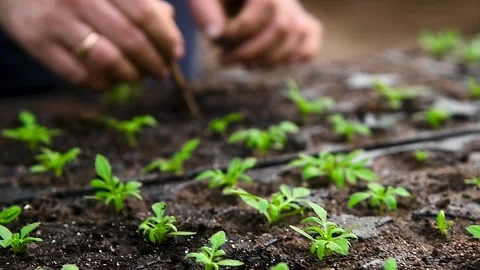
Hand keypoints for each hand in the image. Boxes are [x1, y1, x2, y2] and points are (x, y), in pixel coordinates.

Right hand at [0, 0, 183, 89]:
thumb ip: (141, 1)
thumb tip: (171, 33)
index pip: (145, 15)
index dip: (166, 39)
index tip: (175, 53)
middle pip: (130, 41)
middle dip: (154, 62)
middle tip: (161, 71)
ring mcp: (55, 19)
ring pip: (108, 62)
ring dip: (131, 76)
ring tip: (138, 77)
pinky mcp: (36, 41)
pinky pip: (80, 76)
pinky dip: (103, 84)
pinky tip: (112, 80)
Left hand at [189, 0, 322, 66]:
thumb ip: (205, 11)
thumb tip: (215, 34)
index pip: (257, 13)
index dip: (234, 34)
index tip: (215, 39)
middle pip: (283, 28)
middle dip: (251, 52)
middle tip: (224, 60)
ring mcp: (297, 11)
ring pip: (296, 39)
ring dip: (267, 61)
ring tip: (242, 62)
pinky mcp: (303, 26)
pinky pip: (309, 48)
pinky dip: (291, 61)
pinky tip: (266, 62)